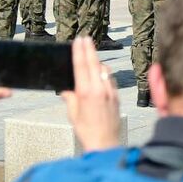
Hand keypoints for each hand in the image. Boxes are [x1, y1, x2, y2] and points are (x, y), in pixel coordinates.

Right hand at [61, 37, 121, 151]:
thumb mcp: (73, 114)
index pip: (82, 67)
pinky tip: (101, 71)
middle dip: (89, 49)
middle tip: (86, 38)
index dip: (80, 52)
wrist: (105, 143)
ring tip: (91, 53)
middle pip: (94, 64)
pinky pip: (111, 79)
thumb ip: (70, 98)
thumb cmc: (86, 130)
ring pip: (104, 70)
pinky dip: (105, 72)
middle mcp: (100, 90)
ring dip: (98, 60)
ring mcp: (110, 92)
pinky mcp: (117, 96)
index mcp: (86, 93)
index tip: (79, 41)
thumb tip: (66, 89)